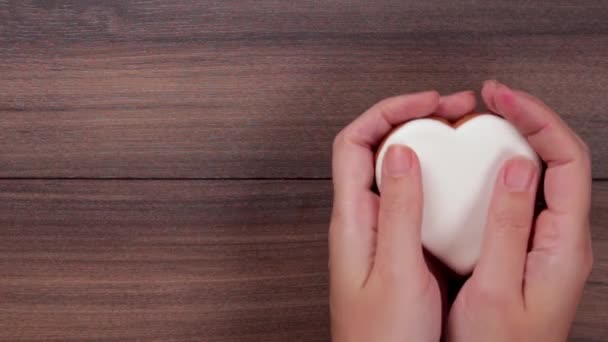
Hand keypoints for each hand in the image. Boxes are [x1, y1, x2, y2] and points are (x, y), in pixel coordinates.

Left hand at [329, 90, 475, 341]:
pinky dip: (433, 178)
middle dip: (412, 117)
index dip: (388, 111)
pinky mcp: (395, 245)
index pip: (354, 142)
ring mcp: (377, 231)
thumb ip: (397, 210)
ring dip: (425, 145)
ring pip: (394, 169)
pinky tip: (456, 181)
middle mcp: (359, 219)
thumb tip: (399, 152)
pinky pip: (410, 197)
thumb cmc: (381, 339)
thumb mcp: (396, 271)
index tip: (428, 103)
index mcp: (351, 219)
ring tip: (460, 133)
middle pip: (375, 147)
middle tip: (454, 108)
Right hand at [447, 81, 592, 340]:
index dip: (536, 119)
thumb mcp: (497, 288)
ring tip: (481, 121)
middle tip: (489, 98)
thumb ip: (506, 226)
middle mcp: (559, 237)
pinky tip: (472, 168)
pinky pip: (516, 195)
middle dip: (525, 118)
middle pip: (557, 157)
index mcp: (563, 243)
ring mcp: (541, 240)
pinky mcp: (522, 246)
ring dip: (511, 139)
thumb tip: (514, 166)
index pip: (565, 159)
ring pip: (536, 173)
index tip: (501, 98)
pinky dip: (495, 170)